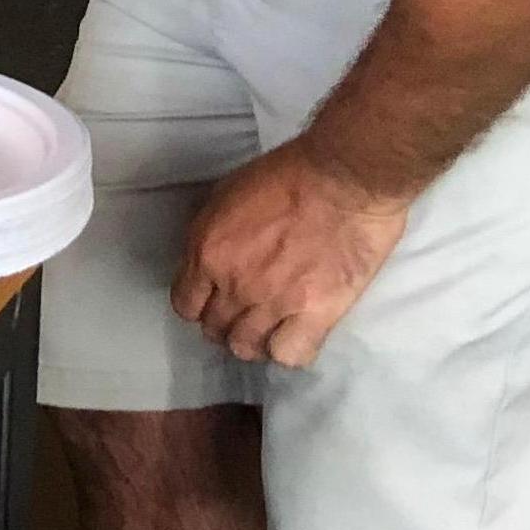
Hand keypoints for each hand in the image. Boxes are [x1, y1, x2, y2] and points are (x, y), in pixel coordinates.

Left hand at [171, 143, 408, 369]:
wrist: (345, 179)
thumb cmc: (287, 174)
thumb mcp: (226, 194)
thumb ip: (209, 233)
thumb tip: (204, 260)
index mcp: (207, 251)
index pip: (184, 304)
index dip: (198, 304)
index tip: (212, 298)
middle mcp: (235, 284)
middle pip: (214, 328)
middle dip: (223, 323)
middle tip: (242, 312)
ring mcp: (275, 303)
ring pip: (246, 348)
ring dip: (251, 341)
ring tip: (266, 328)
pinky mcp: (317, 315)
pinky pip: (289, 355)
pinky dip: (287, 351)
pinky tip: (294, 334)